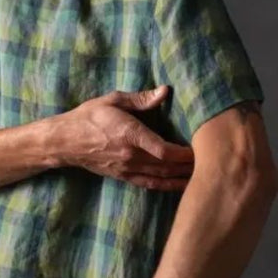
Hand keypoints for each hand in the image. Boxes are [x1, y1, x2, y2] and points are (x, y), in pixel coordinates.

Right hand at [54, 85, 193, 190]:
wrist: (65, 141)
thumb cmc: (89, 117)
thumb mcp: (113, 100)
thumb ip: (141, 99)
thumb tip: (165, 91)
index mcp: (129, 135)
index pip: (162, 150)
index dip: (184, 154)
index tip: (201, 148)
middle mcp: (130, 156)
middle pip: (167, 166)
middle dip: (190, 166)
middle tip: (212, 162)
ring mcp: (127, 169)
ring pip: (161, 178)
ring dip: (183, 178)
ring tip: (204, 176)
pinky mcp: (124, 177)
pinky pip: (150, 185)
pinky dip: (168, 186)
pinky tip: (182, 186)